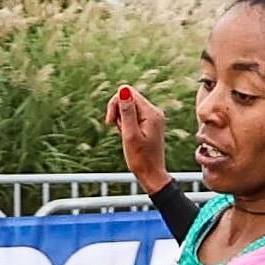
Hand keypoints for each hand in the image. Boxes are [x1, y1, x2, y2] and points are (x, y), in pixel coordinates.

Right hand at [105, 82, 173, 198]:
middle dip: (118, 112)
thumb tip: (123, 89)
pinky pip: (133, 116)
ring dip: (121, 119)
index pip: (129, 93)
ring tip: (125, 135)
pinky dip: (126, 124)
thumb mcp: (130, 135)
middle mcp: (154, 112)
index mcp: (152, 113)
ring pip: (129, 108)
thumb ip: (127, 111)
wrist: (151, 174)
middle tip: (117, 129)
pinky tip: (128, 136)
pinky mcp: (149, 123)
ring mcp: (153, 117)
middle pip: (129, 98)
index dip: (115, 104)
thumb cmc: (140, 159)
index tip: (110, 122)